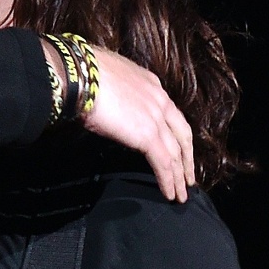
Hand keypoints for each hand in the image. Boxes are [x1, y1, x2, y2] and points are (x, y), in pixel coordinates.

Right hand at [78, 45, 196, 200]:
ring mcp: (156, 118)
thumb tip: (112, 105)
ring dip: (179, 176)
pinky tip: (169, 194)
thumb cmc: (84, 73)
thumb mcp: (110, 79)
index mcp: (151, 84)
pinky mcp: (148, 136)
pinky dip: (168, 181)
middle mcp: (160, 100)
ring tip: (180, 194)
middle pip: (182, 134)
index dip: (175, 132)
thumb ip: (119, 93)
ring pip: (176, 153)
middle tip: (188, 176)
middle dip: (187, 157)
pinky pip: (164, 164)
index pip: (169, 112)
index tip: (177, 146)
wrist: (81, 75)